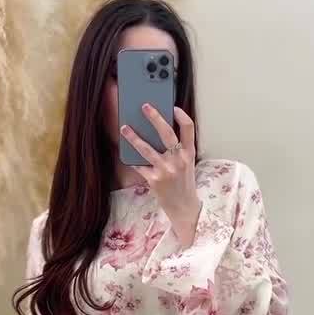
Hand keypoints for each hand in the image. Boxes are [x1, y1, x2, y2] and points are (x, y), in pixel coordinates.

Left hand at [121, 105, 200, 245]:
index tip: (172, 107)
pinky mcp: (154, 181)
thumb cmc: (183, 183)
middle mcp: (179, 160)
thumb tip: (158, 131)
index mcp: (189, 153)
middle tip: (145, 106)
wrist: (184, 208)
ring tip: (124, 128)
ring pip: (147, 149)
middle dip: (155, 118)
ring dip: (133, 137)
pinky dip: (131, 159)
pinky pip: (139, 166)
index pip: (189, 128)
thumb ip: (178, 149)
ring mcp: (166, 170)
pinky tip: (124, 153)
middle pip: (167, 134)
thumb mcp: (187, 164)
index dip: (181, 115)